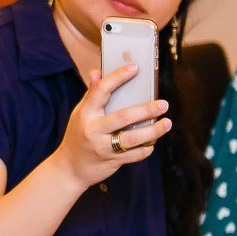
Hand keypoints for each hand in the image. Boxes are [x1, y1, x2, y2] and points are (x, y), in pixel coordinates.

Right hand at [49, 65, 170, 190]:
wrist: (69, 168)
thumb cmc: (77, 135)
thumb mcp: (79, 114)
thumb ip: (91, 95)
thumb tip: (96, 72)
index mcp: (85, 113)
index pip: (101, 90)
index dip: (118, 77)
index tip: (134, 67)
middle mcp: (92, 129)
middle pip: (123, 117)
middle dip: (146, 110)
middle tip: (163, 104)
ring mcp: (102, 147)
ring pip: (132, 138)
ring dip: (153, 131)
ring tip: (167, 123)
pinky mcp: (111, 161)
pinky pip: (134, 155)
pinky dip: (147, 148)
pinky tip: (153, 142)